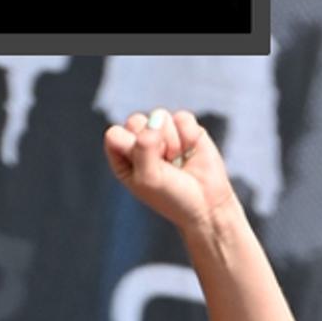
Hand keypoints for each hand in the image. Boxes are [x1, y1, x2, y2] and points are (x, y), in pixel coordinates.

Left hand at [102, 107, 236, 234]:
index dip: (131, 147)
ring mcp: (163, 132)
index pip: (115, 134)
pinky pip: (183, 118)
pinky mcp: (185, 128)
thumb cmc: (171, 196)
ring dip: (172, 142)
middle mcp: (139, 141)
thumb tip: (156, 119)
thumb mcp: (148, 178)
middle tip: (164, 165)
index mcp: (122, 156)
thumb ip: (143, 147)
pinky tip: (190, 152)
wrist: (206, 204)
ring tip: (177, 161)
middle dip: (152, 142)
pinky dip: (189, 136)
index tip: (145, 167)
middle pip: (135, 120)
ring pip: (159, 116)